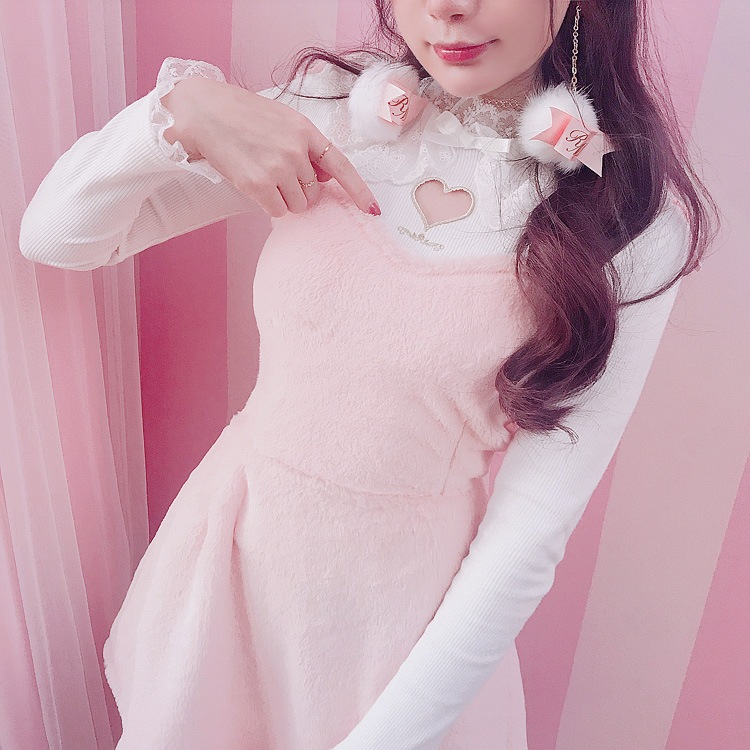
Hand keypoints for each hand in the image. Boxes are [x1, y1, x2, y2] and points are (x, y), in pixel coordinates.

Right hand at [161, 76, 379, 218]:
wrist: (203, 111)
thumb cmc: (242, 116)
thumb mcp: (283, 122)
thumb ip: (307, 147)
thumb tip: (326, 177)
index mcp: (305, 131)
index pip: (341, 166)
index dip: (358, 190)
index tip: (372, 209)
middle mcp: (296, 150)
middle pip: (315, 192)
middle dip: (301, 190)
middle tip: (277, 173)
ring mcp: (278, 168)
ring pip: (298, 205)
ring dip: (285, 199)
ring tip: (263, 176)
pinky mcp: (258, 185)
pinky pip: (278, 211)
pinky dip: (269, 205)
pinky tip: (254, 184)